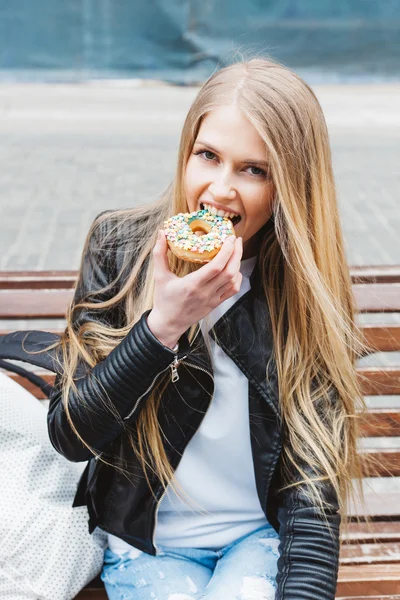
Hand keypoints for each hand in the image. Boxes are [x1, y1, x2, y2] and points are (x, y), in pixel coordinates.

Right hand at [147, 229, 242, 348]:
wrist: (169, 324)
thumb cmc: (163, 300)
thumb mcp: (159, 276)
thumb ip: (159, 254)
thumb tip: (161, 233)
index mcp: (192, 285)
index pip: (216, 267)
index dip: (226, 251)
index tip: (228, 238)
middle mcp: (205, 293)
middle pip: (229, 271)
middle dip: (236, 253)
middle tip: (236, 239)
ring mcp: (212, 300)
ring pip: (233, 280)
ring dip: (237, 263)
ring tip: (235, 250)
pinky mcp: (216, 304)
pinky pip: (233, 290)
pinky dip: (237, 277)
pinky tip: (234, 268)